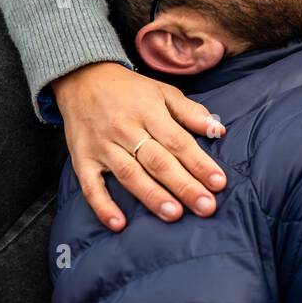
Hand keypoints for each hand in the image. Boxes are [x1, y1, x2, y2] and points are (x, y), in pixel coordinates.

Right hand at [51, 62, 227, 230]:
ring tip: (174, 215)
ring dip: (152, 196)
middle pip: (158, 161)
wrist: (82, 78)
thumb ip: (190, 112)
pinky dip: (103, 206)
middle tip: (206, 207)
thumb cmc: (129, 90)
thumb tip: (219, 130)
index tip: (219, 183)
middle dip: (184, 185)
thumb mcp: (162, 91)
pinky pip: (90, 186)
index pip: (178, 141)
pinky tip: (119, 224)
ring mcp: (102, 145)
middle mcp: (125, 129)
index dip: (199, 163)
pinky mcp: (82, 159)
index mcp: (148, 111)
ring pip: (129, 174)